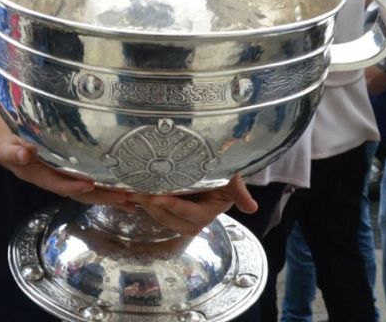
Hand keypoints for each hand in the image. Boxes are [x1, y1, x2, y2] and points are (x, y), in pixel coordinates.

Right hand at [0, 134, 133, 207]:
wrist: (3, 141)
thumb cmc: (4, 142)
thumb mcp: (4, 146)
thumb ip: (13, 151)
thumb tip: (24, 153)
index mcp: (38, 176)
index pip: (59, 183)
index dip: (74, 186)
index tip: (90, 185)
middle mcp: (53, 180)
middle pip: (81, 193)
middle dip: (103, 197)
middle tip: (126, 199)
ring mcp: (63, 178)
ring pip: (88, 191)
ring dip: (109, 196)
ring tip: (132, 201)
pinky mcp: (69, 172)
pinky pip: (90, 181)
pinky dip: (106, 187)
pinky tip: (124, 189)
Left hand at [130, 174, 257, 235]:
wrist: (213, 164)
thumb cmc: (223, 168)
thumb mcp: (232, 176)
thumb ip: (239, 191)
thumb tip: (253, 209)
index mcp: (210, 211)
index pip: (191, 213)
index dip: (174, 206)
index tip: (157, 197)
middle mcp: (195, 219)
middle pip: (173, 220)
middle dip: (155, 208)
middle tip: (138, 193)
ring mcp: (181, 217)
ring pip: (162, 218)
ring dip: (147, 207)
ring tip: (133, 192)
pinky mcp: (169, 211)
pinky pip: (156, 212)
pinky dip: (144, 205)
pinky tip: (132, 194)